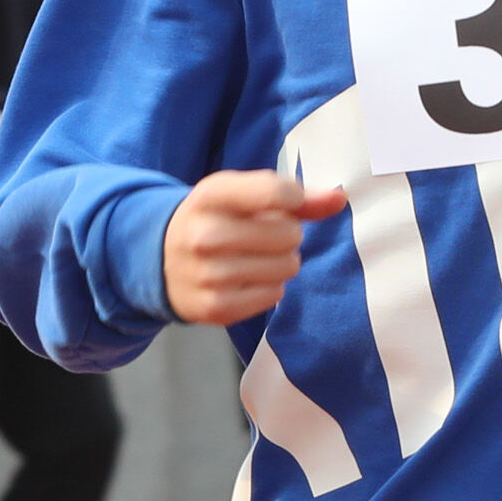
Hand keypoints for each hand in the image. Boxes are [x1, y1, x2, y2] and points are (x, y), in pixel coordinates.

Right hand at [161, 170, 351, 325]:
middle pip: (289, 234)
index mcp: (210, 195)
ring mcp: (208, 274)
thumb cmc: (216, 219)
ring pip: (287, 267)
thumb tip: (340, 198)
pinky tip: (247, 279)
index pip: (277, 192)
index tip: (283, 204)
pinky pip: (274, 295)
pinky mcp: (216, 308)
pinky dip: (270, 287)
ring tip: (256, 257)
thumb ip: (295, 196)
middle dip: (288, 235)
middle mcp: (204, 234)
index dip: (294, 200)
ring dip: (281, 262)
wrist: (161, 261)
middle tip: (264, 236)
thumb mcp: (242, 196)